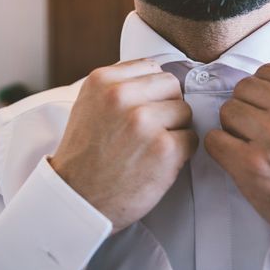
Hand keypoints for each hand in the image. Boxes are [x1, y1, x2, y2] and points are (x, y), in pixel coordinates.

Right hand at [50, 59, 197, 232]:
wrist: (77, 201)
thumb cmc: (86, 157)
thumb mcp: (90, 106)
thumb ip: (119, 86)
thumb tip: (158, 75)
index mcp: (102, 81)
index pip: (151, 67)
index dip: (152, 92)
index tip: (142, 110)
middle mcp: (121, 96)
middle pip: (172, 86)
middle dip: (167, 107)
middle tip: (149, 132)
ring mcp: (143, 121)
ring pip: (185, 111)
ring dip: (175, 130)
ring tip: (150, 148)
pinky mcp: (164, 148)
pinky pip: (191, 139)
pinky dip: (181, 152)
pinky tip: (158, 163)